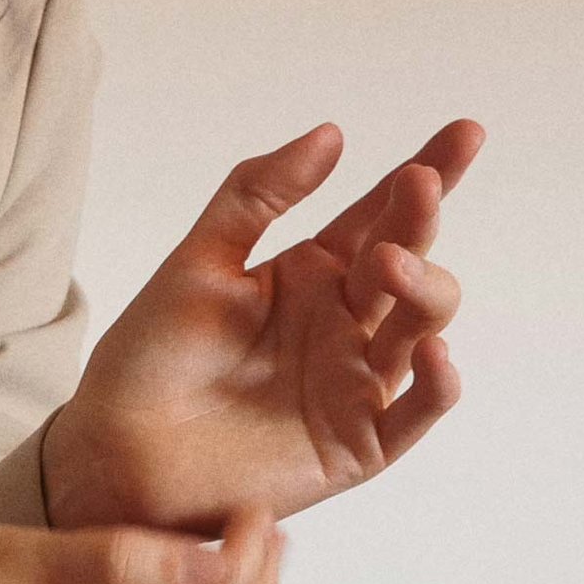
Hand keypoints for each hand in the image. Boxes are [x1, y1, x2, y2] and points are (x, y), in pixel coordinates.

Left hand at [45, 119, 483, 534]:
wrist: (117, 452)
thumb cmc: (151, 357)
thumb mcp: (198, 262)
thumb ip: (258, 196)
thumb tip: (332, 132)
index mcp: (313, 274)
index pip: (380, 214)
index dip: (426, 172)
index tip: (466, 131)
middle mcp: (346, 323)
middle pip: (407, 262)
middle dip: (421, 222)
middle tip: (417, 188)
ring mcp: (357, 382)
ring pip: (420, 328)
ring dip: (422, 289)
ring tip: (390, 263)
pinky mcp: (359, 444)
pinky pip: (415, 414)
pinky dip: (437, 385)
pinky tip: (435, 352)